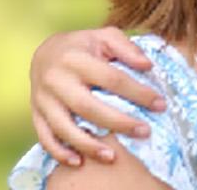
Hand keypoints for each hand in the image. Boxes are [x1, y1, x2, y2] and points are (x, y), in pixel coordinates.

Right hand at [30, 26, 161, 166]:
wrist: (44, 53)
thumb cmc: (82, 46)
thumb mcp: (103, 36)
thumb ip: (126, 47)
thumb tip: (147, 65)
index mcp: (75, 58)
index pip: (111, 79)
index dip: (138, 93)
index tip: (160, 104)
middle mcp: (56, 80)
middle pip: (88, 107)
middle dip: (118, 122)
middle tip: (144, 132)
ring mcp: (43, 99)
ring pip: (64, 127)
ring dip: (89, 145)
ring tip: (112, 157)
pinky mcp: (36, 114)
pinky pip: (45, 137)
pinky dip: (60, 152)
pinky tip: (79, 161)